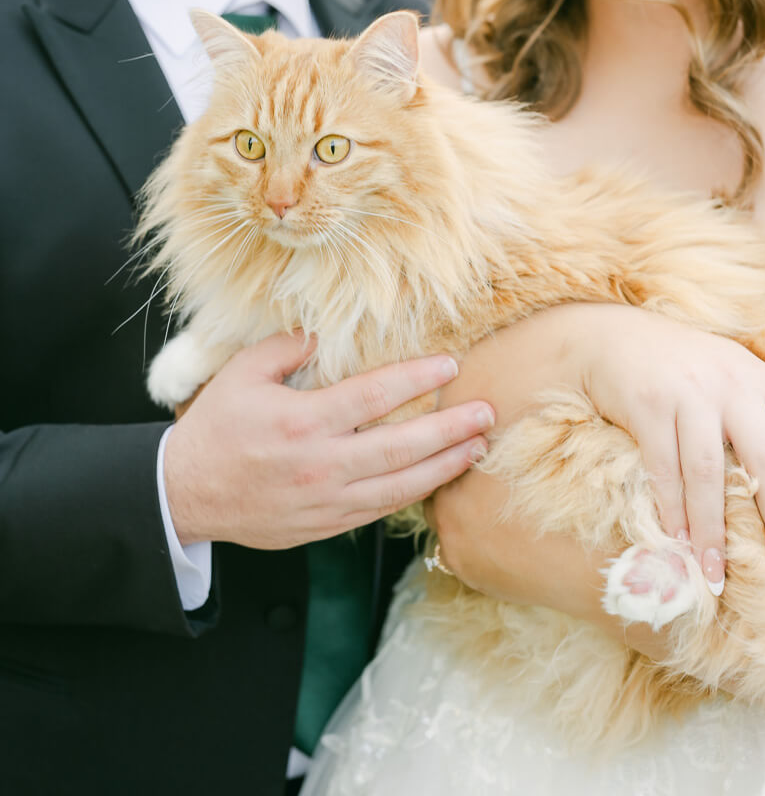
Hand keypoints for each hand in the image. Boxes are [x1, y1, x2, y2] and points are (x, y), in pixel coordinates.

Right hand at [164, 332, 493, 548]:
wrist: (184, 495)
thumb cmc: (215, 429)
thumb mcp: (242, 374)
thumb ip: (286, 348)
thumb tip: (323, 333)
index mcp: (302, 423)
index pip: (373, 397)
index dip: (416, 380)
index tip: (449, 366)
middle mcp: (320, 466)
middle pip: (401, 448)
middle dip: (450, 430)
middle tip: (486, 414)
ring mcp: (325, 502)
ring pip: (399, 488)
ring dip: (443, 467)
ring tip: (476, 448)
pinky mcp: (325, 526)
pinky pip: (378, 511)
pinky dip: (412, 494)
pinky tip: (435, 478)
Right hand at [578, 304, 764, 588]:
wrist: (611, 336)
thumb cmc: (680, 365)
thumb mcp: (733, 372)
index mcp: (760, 380)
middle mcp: (731, 384)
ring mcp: (687, 392)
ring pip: (708, 472)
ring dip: (712, 530)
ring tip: (714, 573)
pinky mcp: (647, 404)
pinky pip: (663, 466)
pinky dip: (671, 508)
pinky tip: (676, 539)